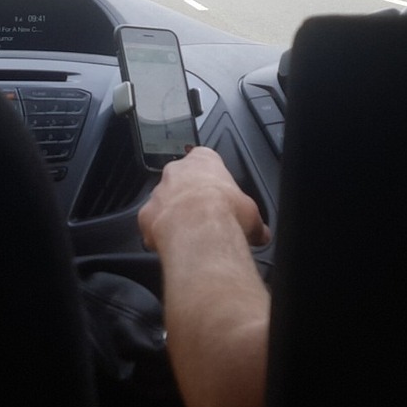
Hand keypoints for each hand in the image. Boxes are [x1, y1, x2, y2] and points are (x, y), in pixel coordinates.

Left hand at [138, 146, 269, 253]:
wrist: (198, 229)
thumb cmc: (225, 211)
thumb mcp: (251, 213)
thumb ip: (254, 221)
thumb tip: (261, 234)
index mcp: (204, 160)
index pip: (205, 160)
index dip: (211, 178)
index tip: (217, 193)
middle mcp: (177, 171)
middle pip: (181, 181)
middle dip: (190, 197)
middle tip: (203, 217)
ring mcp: (158, 191)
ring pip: (163, 202)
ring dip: (173, 215)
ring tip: (189, 235)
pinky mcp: (145, 214)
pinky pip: (151, 223)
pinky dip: (160, 234)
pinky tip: (174, 246)